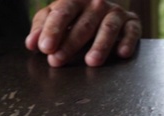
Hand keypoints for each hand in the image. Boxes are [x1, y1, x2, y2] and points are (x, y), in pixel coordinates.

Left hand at [25, 0, 141, 66]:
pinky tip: (121, 53)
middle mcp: (97, 4)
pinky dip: (127, 42)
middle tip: (58, 60)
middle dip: (70, 44)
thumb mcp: (57, 19)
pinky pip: (132, 32)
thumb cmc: (78, 18)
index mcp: (75, 0)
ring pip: (108, 28)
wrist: (108, 14)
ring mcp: (116, 13)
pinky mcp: (132, 23)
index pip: (63, 13)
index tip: (45, 48)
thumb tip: (31, 44)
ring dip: (100, 46)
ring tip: (91, 62)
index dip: (53, 30)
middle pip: (84, 24)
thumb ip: (43, 29)